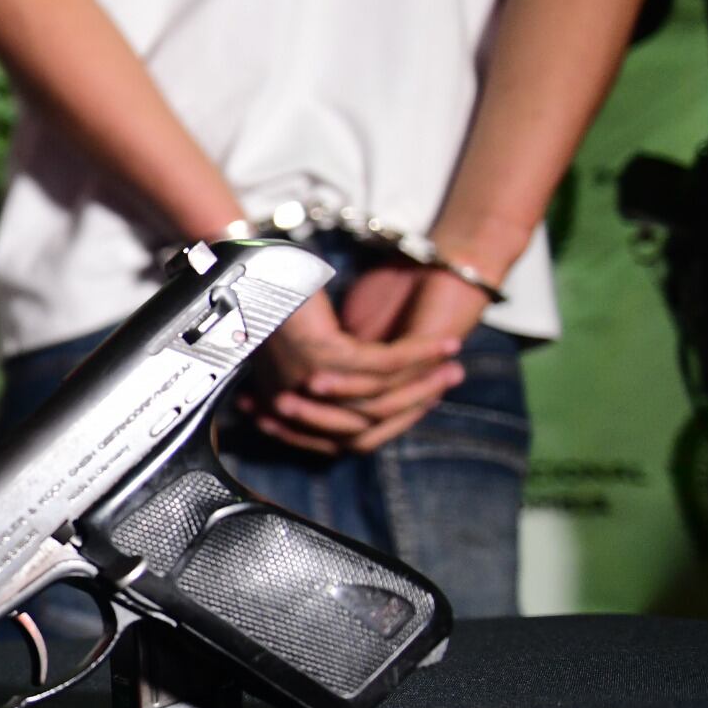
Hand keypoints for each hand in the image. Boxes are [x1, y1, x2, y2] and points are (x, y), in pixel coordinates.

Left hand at [241, 296, 465, 455]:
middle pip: (371, 424)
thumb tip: (362, 401)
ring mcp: (308, 382)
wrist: (253, 269)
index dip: (394, 423)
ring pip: (384, 396)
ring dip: (426, 380)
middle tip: (450, 382)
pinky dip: (420, 354)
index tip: (426, 402)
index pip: (348, 438)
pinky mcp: (326, 357)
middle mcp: (293, 404)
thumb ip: (327, 381)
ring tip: (454, 367)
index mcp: (283, 409)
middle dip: (417, 402)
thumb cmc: (276, 301)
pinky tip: (445, 346)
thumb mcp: (300, 350)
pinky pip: (386, 364)